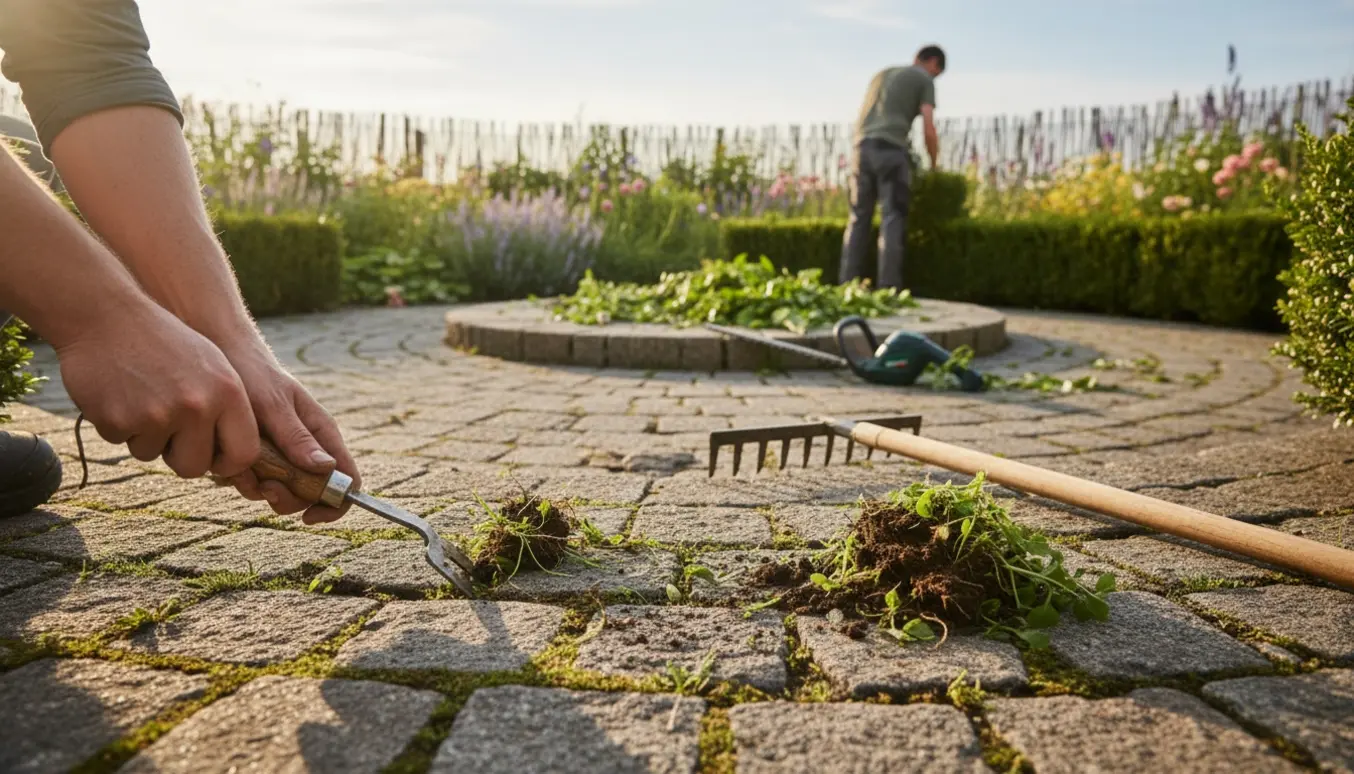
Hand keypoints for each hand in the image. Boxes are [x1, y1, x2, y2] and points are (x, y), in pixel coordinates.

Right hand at [56, 304, 259, 480]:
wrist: (105, 315)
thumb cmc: (163, 342)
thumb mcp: (212, 365)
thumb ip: (227, 409)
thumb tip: (238, 458)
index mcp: (228, 392)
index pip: (245, 453)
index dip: (229, 463)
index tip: (216, 461)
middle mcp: (198, 406)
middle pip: (194, 467)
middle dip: (179, 456)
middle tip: (166, 428)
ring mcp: (158, 414)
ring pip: (152, 455)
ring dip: (143, 435)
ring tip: (140, 394)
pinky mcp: (119, 421)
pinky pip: (121, 442)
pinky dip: (117, 424)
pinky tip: (117, 392)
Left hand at [216, 338, 360, 524]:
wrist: (221, 358)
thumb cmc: (253, 375)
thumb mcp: (274, 405)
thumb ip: (297, 438)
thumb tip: (326, 468)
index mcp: (323, 435)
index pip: (348, 481)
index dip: (335, 505)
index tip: (309, 514)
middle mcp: (308, 448)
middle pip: (313, 496)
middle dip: (288, 499)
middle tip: (263, 486)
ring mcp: (284, 455)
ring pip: (282, 492)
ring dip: (258, 487)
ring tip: (238, 465)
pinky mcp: (260, 457)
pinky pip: (256, 483)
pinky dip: (241, 479)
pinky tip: (227, 460)